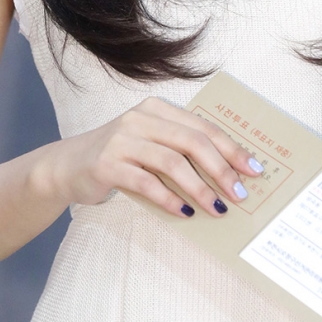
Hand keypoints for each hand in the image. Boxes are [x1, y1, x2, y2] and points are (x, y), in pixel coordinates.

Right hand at [46, 96, 263, 217]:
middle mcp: (140, 119)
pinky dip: (169, 198)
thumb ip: (179, 150)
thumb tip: (228, 175)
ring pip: (171, 162)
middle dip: (221, 169)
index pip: (202, 127)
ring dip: (199, 188)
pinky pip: (146, 182)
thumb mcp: (149, 143)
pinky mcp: (107, 164)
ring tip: (217, 208)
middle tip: (239, 194)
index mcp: (156, 109)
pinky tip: (185, 212)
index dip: (231, 148)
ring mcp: (122, 140)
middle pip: (191, 142)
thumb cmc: (119, 157)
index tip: (253, 170)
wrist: (67, 166)